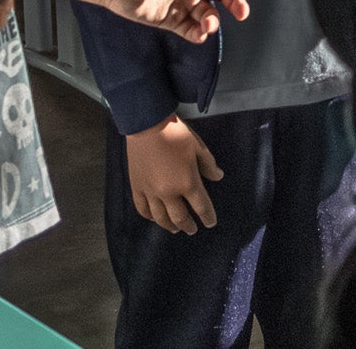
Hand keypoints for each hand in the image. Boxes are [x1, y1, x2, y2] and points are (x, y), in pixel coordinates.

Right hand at [127, 116, 224, 234]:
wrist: (147, 125)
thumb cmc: (176, 133)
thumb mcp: (198, 146)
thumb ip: (208, 165)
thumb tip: (218, 177)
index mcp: (187, 183)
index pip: (201, 206)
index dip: (207, 217)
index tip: (210, 223)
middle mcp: (169, 193)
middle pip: (180, 217)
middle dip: (188, 226)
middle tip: (192, 230)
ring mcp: (151, 192)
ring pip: (160, 218)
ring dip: (169, 226)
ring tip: (175, 230)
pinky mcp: (137, 187)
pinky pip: (142, 209)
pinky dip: (149, 217)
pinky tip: (154, 219)